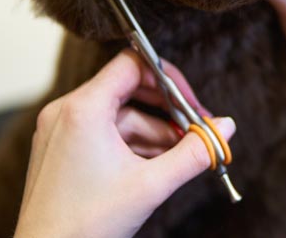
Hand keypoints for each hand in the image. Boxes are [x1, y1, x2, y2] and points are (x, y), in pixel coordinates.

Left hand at [16, 51, 235, 237]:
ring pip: (118, 116)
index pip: (133, 65)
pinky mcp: (60, 150)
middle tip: (195, 131)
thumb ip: (194, 152)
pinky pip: (103, 133)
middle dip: (166, 112)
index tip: (191, 104)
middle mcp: (66, 112)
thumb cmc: (86, 224)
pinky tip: (155, 165)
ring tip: (180, 156)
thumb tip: (225, 128)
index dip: (168, 79)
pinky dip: (131, 145)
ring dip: (153, 132)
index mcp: (83, 109)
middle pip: (128, 90)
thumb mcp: (151, 185)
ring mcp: (60, 131)